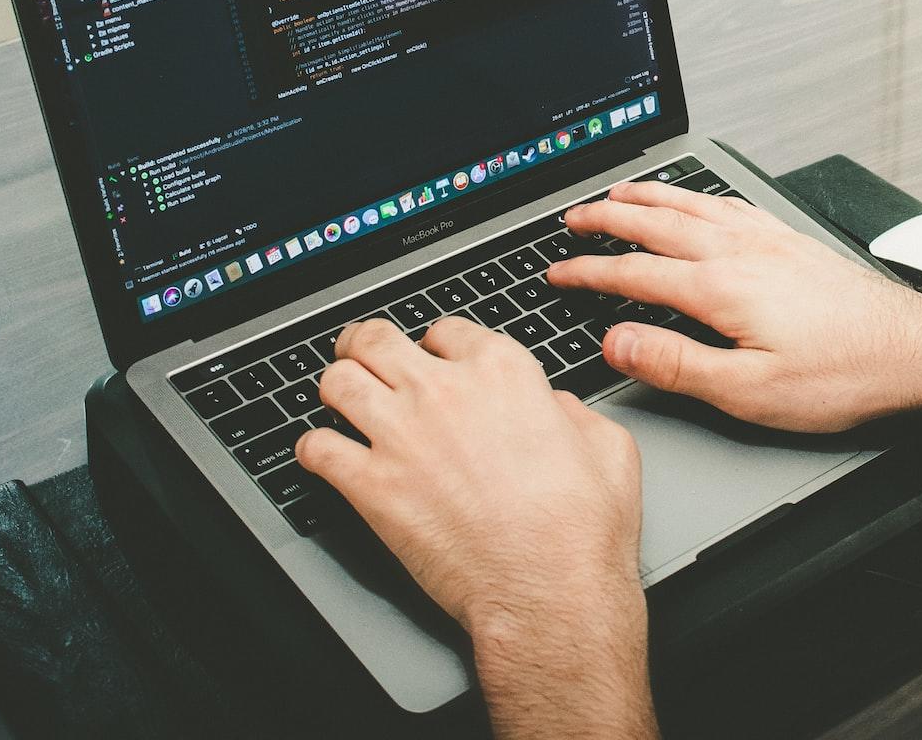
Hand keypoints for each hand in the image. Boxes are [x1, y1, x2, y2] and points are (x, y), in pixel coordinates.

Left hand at [295, 316, 643, 638]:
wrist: (548, 592)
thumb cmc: (581, 529)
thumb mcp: (608, 446)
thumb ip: (573, 411)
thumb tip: (554, 408)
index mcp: (503, 372)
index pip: (446, 330)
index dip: (437, 344)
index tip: (432, 357)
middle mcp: (444, 391)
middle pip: (376, 340)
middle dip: (365, 345)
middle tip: (361, 355)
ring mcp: (401, 435)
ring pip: (337, 381)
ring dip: (335, 386)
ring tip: (338, 398)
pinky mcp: (371, 486)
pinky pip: (315, 448)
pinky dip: (313, 450)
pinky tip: (323, 455)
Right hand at [546, 180, 921, 432]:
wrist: (914, 352)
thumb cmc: (842, 376)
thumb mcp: (749, 392)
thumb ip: (678, 364)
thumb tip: (619, 342)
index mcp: (722, 288)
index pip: (635, 273)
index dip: (589, 273)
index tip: (558, 272)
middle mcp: (742, 252)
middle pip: (657, 223)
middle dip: (608, 219)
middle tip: (573, 217)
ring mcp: (769, 241)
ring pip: (693, 205)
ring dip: (649, 197)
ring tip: (620, 192)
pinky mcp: (792, 242)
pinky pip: (730, 205)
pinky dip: (698, 196)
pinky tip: (697, 200)